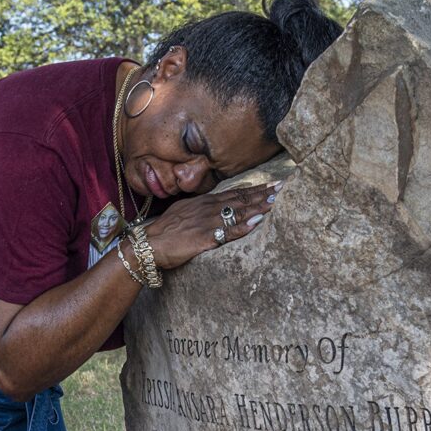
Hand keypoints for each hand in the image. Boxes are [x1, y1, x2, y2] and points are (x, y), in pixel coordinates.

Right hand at [144, 181, 281, 268]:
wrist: (149, 244)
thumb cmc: (164, 231)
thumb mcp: (183, 212)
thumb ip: (200, 208)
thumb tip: (212, 205)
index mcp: (204, 203)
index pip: (234, 193)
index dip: (253, 189)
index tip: (270, 185)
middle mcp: (208, 209)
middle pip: (240, 199)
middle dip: (262, 194)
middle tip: (281, 187)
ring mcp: (207, 222)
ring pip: (237, 212)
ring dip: (258, 207)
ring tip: (275, 201)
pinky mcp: (205, 238)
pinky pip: (227, 232)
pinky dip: (243, 227)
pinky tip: (256, 222)